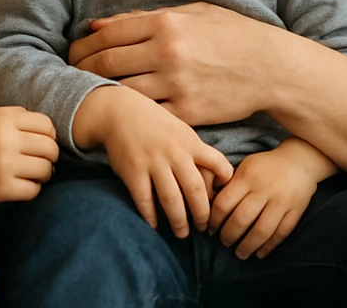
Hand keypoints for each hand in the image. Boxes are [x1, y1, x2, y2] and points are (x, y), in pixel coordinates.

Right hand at [0, 106, 57, 208]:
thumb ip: (15, 117)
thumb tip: (47, 128)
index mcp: (4, 119)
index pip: (47, 125)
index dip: (49, 136)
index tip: (41, 144)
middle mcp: (6, 139)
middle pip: (50, 148)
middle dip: (49, 156)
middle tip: (41, 162)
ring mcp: (4, 165)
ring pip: (45, 169)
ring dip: (43, 174)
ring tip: (33, 175)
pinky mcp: (0, 188)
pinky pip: (33, 190)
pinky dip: (32, 189)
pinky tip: (22, 186)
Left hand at [68, 3, 280, 126]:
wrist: (271, 68)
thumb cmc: (232, 35)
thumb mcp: (193, 13)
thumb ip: (146, 17)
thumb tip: (99, 24)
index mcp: (167, 24)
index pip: (108, 35)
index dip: (83, 46)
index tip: (72, 53)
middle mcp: (168, 53)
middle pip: (106, 64)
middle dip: (80, 70)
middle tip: (69, 75)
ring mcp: (177, 85)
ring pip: (122, 93)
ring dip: (100, 95)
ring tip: (88, 96)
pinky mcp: (188, 113)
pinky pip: (147, 116)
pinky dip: (130, 116)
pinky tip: (121, 115)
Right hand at [74, 85, 234, 237]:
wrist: (121, 112)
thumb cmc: (156, 124)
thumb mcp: (182, 131)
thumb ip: (197, 152)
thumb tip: (217, 179)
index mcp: (191, 143)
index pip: (218, 165)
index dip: (225, 184)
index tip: (224, 200)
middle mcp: (175, 154)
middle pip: (195, 190)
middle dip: (202, 214)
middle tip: (205, 229)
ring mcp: (153, 163)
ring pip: (171, 200)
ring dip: (179, 221)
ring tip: (182, 233)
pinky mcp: (133, 172)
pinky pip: (145, 200)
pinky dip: (151, 217)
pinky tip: (155, 226)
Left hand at [208, 138, 335, 259]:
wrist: (300, 159)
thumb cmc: (266, 166)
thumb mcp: (245, 167)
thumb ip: (230, 185)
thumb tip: (210, 207)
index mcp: (247, 177)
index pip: (224, 204)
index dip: (213, 221)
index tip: (210, 229)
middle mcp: (263, 189)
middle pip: (240, 220)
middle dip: (228, 236)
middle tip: (224, 242)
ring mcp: (281, 201)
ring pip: (261, 231)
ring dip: (247, 246)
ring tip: (240, 253)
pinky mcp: (296, 210)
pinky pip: (281, 233)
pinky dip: (269, 247)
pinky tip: (259, 253)